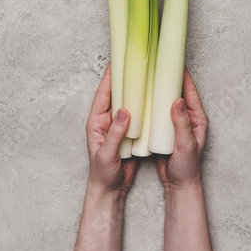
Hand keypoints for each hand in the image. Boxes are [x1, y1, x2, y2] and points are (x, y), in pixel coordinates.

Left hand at [86, 62, 136, 193]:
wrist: (110, 189)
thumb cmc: (103, 174)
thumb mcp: (106, 155)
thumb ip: (114, 134)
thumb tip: (124, 111)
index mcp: (96, 121)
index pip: (103, 94)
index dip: (109, 77)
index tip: (117, 61)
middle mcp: (107, 119)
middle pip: (116, 93)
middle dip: (124, 78)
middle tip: (135, 63)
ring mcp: (119, 125)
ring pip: (128, 102)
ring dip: (136, 90)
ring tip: (147, 76)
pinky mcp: (130, 132)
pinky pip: (138, 114)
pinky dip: (144, 105)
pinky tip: (154, 99)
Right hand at [156, 65, 208, 189]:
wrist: (179, 185)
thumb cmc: (187, 167)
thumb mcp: (186, 145)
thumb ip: (182, 124)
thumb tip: (176, 100)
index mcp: (197, 117)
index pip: (188, 90)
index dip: (181, 74)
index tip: (171, 60)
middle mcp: (186, 116)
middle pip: (176, 91)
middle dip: (167, 77)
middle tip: (155, 64)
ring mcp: (175, 122)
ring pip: (165, 100)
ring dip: (157, 89)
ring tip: (146, 76)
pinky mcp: (164, 129)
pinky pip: (157, 111)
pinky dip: (150, 103)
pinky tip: (140, 98)